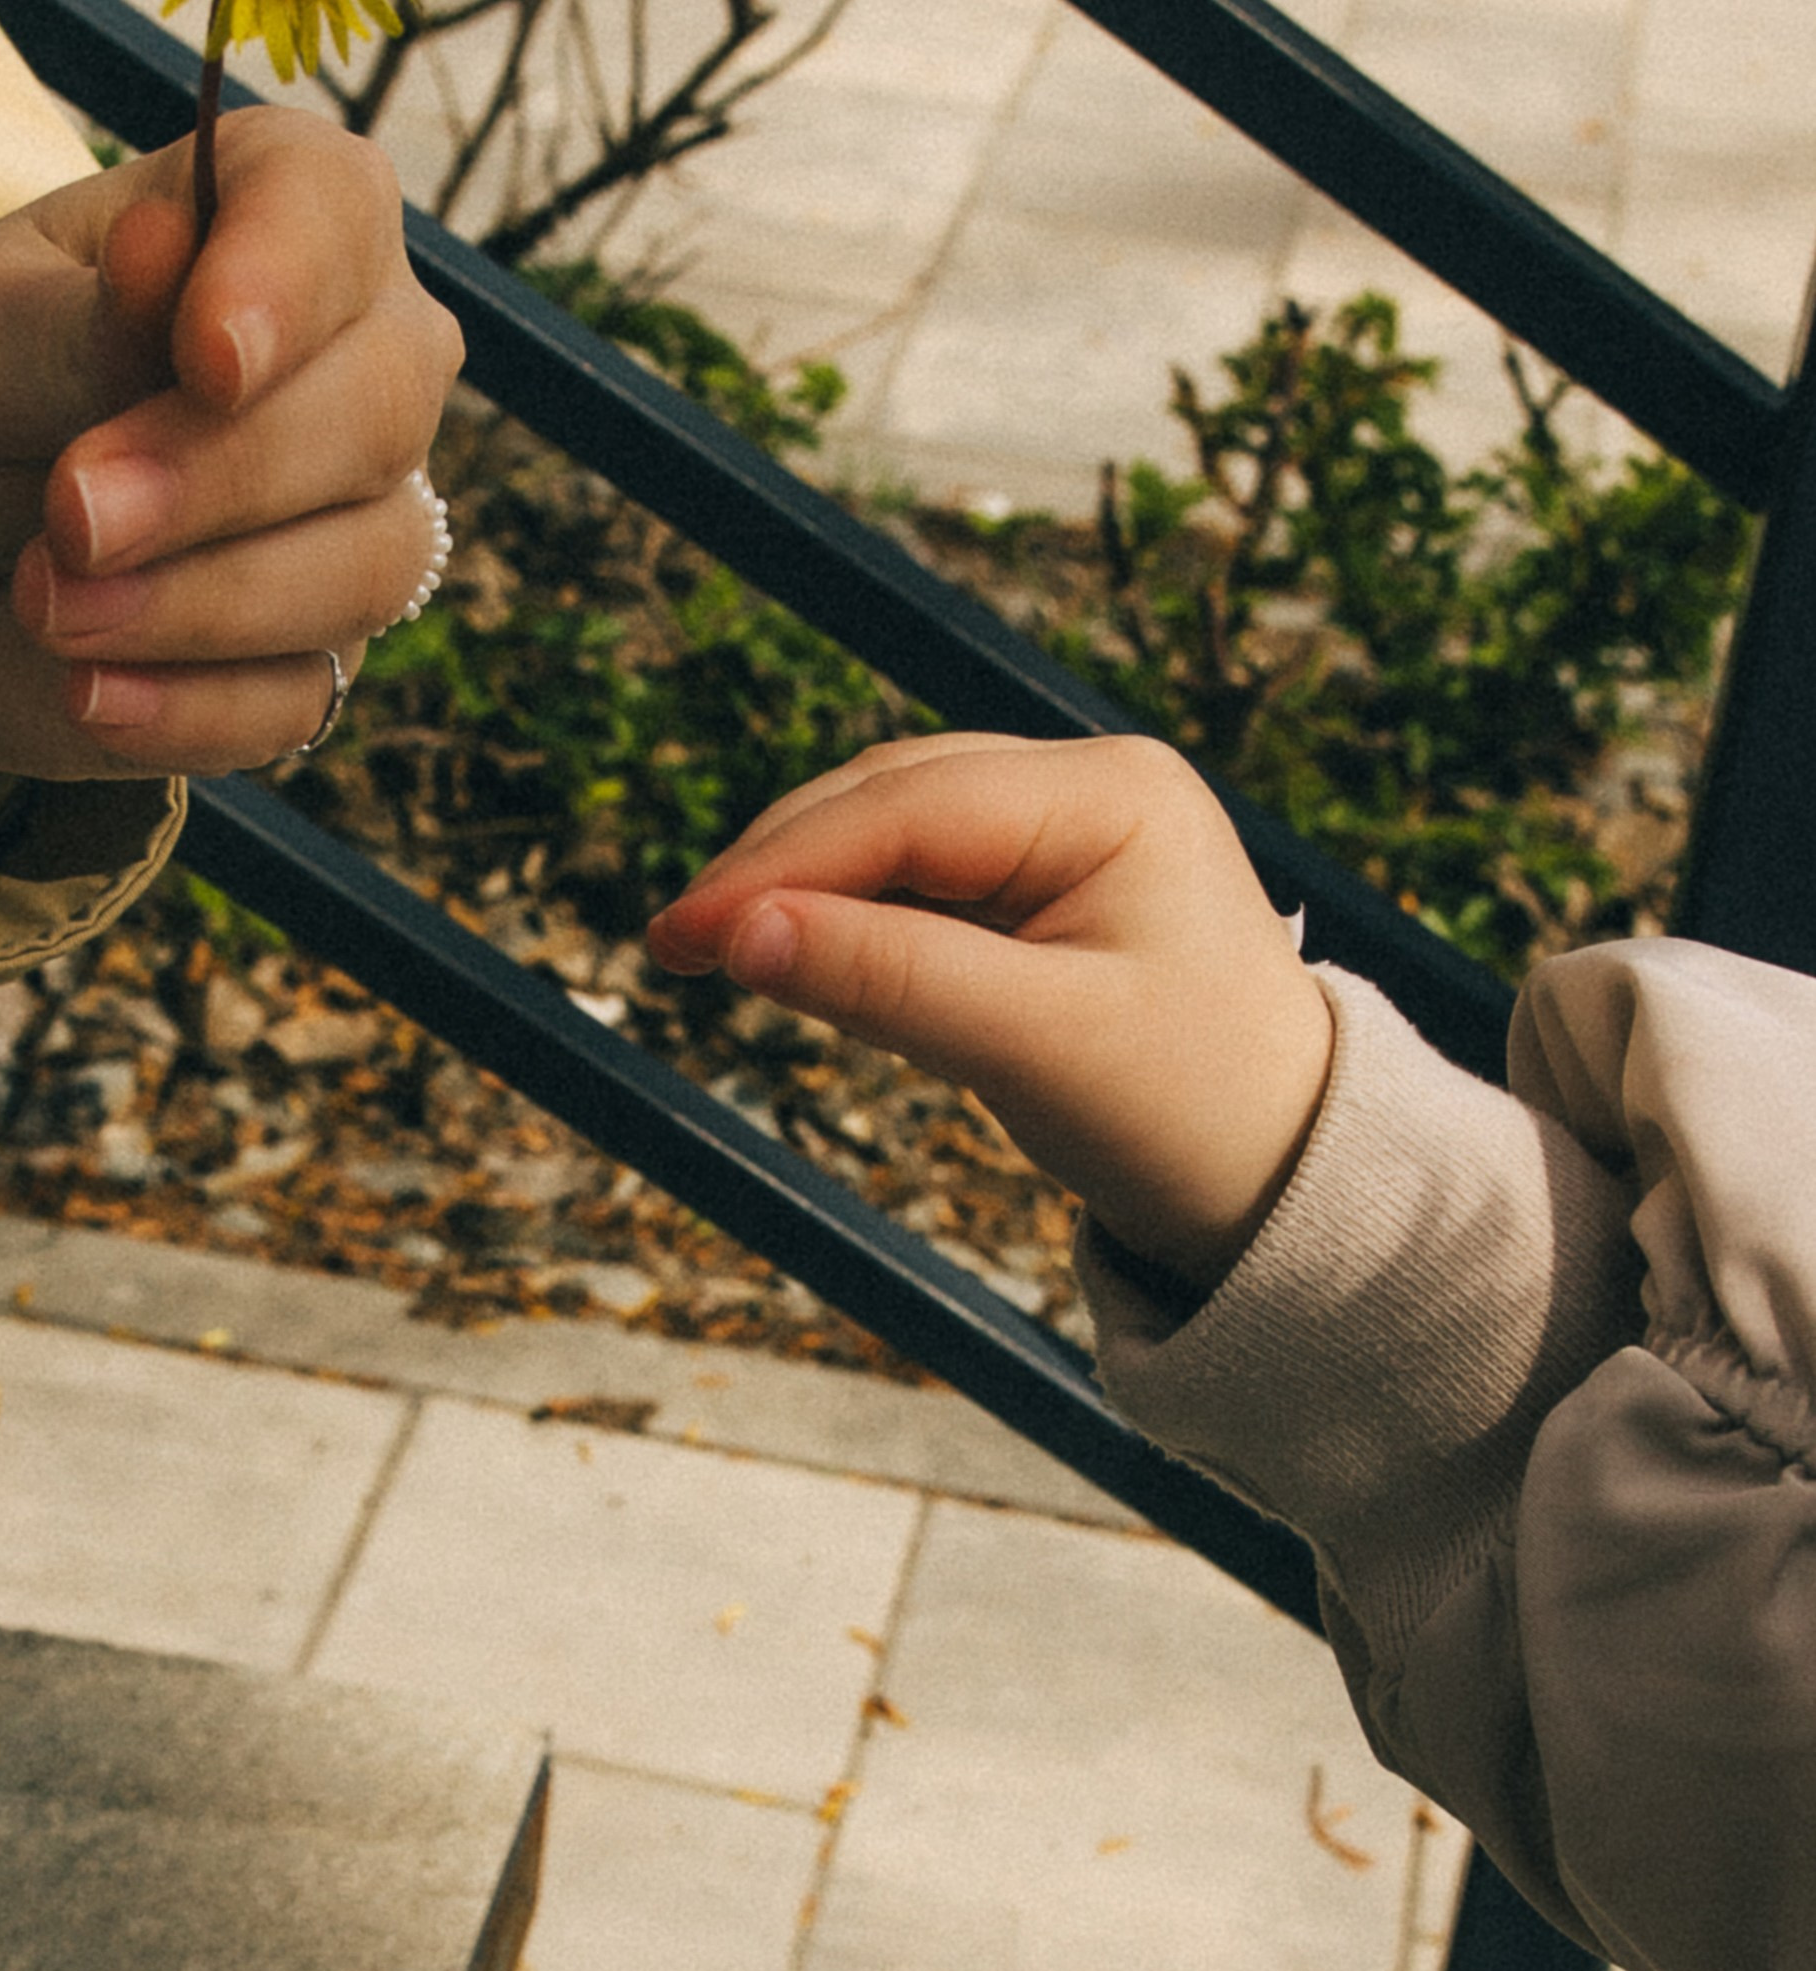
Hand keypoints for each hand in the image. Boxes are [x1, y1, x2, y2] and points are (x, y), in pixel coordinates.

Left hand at [0, 107, 461, 779]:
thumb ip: (72, 323)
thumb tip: (165, 251)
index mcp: (270, 217)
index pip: (338, 210)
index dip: (289, 283)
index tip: (206, 357)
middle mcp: (351, 357)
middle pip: (379, 409)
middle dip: (223, 475)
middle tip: (70, 512)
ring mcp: (353, 514)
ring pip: (370, 563)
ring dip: (198, 601)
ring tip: (45, 606)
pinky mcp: (315, 655)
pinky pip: (305, 694)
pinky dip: (187, 705)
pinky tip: (86, 690)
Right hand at [648, 733, 1332, 1291]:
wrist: (1295, 1186)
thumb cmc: (1196, 1115)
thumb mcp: (1035, 1049)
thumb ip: (887, 979)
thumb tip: (741, 936)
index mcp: (1114, 793)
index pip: (908, 807)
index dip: (783, 865)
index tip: (686, 933)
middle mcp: (1091, 784)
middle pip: (890, 799)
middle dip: (781, 870)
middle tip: (674, 949)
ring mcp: (1070, 828)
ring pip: (895, 833)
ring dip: (808, 891)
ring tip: (719, 959)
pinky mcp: (1049, 882)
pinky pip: (922, 881)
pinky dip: (856, 918)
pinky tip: (800, 962)